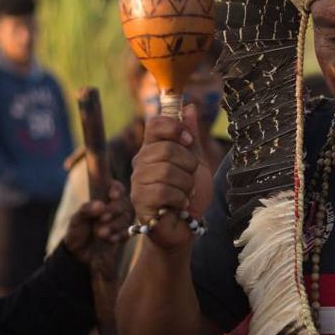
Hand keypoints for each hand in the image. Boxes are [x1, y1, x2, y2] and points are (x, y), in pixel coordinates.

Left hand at [64, 181, 133, 260]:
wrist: (80, 256)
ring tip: (100, 233)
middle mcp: (114, 207)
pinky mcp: (124, 233)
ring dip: (114, 225)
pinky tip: (110, 240)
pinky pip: (129, 231)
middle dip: (113, 210)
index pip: (115, 187)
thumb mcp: (77, 219)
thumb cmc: (77, 232)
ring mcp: (120, 220)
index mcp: (102, 198)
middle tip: (101, 219)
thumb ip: (86, 209)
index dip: (116, 189)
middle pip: (123, 202)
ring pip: (126, 217)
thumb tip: (101, 205)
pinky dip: (119, 235)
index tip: (112, 196)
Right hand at [129, 104, 212, 251]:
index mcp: (153, 149)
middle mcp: (141, 162)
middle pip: (167, 148)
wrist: (188, 227)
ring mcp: (138, 182)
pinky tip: (180, 206)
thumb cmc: (190, 195)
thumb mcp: (197, 162)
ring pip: (167, 171)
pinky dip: (180, 199)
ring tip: (184, 194)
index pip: (155, 123)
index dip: (174, 127)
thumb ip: (191, 137)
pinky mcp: (140, 201)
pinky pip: (164, 191)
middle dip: (188, 165)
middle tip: (189, 179)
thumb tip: (189, 106)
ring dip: (185, 185)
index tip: (188, 141)